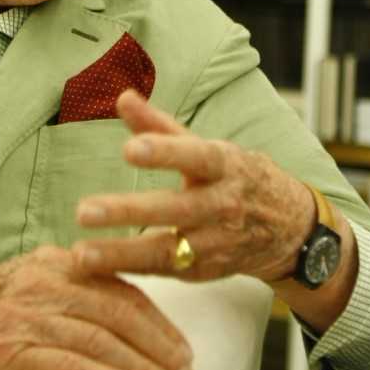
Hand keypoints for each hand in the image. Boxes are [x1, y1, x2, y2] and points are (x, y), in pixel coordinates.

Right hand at [0, 246, 193, 369]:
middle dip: (161, 346)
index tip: (183, 346)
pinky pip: (72, 366)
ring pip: (103, 340)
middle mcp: (47, 284)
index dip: (159, 320)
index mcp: (56, 263)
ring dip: (144, 368)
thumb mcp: (31, 280)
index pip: (122, 288)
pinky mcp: (12, 351)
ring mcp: (29, 317)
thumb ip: (72, 287)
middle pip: (120, 313)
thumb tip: (123, 308)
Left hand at [72, 90, 314, 282]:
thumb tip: (123, 97)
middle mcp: (223, 205)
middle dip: (130, 211)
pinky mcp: (205, 271)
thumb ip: (161, 126)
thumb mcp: (209, 149)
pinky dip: (129, 271)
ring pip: (167, 250)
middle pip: (176, 209)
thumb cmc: (236, 178)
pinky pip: (163, 272)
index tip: (130, 149)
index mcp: (225, 166)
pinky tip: (94, 270)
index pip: (197, 156)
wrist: (289, 229)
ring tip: (81, 254)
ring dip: (122, 253)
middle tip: (84, 210)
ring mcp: (216, 243)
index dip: (166, 152)